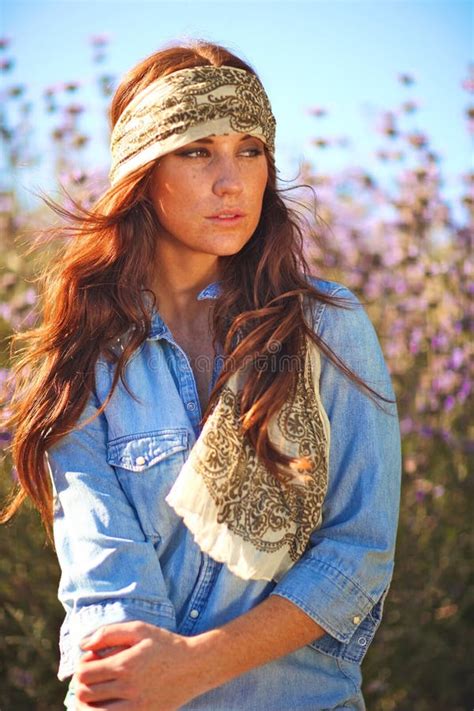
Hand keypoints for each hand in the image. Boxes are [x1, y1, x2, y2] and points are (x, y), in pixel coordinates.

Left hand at [73, 621, 206, 709]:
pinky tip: (108, 704)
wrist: (194, 666)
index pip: (84, 673)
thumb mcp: (139, 629)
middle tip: (94, 677)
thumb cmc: (165, 644)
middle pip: (84, 694)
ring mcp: (136, 708)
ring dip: (88, 704)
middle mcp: (128, 688)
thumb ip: (108, 633)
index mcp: (125, 665)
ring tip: (97, 693)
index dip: (81, 667)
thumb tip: (82, 644)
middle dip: (82, 684)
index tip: (92, 662)